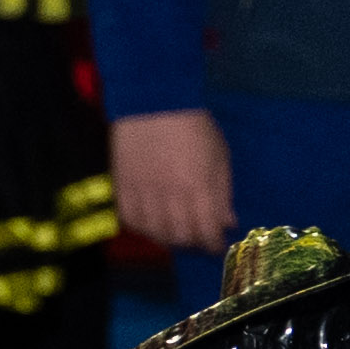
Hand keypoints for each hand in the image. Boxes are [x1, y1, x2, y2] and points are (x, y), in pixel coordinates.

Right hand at [111, 108, 234, 252]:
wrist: (153, 103)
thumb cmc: (194, 127)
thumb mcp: (219, 157)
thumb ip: (222, 193)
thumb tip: (228, 223)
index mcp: (199, 187)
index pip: (206, 232)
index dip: (213, 245)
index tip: (216, 245)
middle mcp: (170, 196)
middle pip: (180, 237)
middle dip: (192, 243)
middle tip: (197, 238)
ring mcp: (143, 193)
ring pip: (153, 232)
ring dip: (166, 238)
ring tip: (174, 232)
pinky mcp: (121, 187)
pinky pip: (129, 220)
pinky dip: (141, 226)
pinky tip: (149, 222)